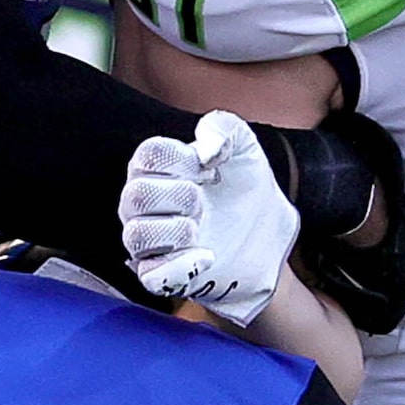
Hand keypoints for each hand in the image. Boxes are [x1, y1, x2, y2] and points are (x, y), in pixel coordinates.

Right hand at [121, 110, 300, 324]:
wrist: (267, 237)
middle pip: (137, 196)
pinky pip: (151, 276)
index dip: (182, 159)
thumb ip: (225, 128)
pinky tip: (207, 256)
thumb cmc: (244, 189)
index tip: (209, 168)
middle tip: (203, 201)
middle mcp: (144, 205)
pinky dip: (180, 266)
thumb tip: (205, 149)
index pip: (148, 156)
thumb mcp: (244, 148)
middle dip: (179, 196)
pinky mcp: (164, 276)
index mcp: (157, 169)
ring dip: (175, 231)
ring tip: (199, 229)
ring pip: (137, 236)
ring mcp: (152, 243)